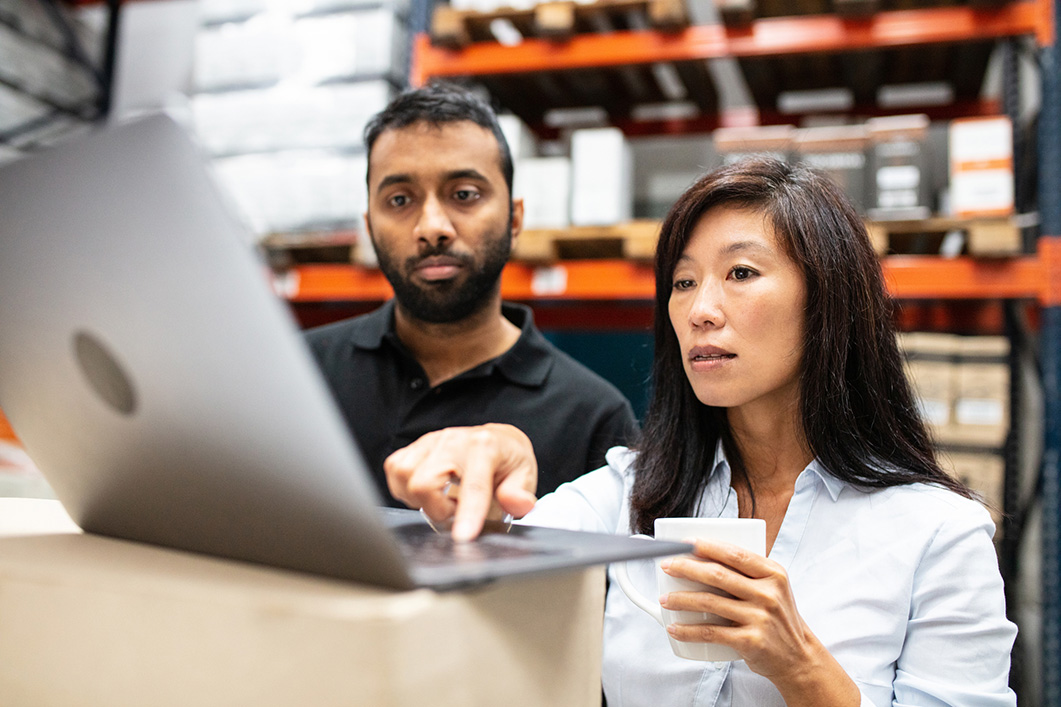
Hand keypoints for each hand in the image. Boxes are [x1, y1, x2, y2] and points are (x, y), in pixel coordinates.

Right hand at [384, 423, 537, 541]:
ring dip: (419, 498)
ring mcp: (431, 440)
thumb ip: (519, 492)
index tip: (463, 538)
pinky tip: (427, 491)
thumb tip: (518, 504)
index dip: (467, 514)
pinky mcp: (415, 445)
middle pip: (424, 482)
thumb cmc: (508, 459)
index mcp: (484, 447)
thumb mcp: (525, 474)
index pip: (473, 485)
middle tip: (456, 510)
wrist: (497, 439)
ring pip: (404, 475)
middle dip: (436, 509)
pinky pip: (394, 468)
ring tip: (442, 499)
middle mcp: (453, 440)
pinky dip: (405, 487)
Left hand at [659, 539, 858, 705]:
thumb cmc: (777, 617)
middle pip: (718, 575)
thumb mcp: (773, 588)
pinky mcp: (750, 641)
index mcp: (773, 574)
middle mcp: (768, 594)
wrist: (799, 658)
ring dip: (681, 600)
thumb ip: (748, 572)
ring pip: (710, 603)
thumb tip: (704, 557)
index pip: (734, 554)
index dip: (706, 546)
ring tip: (665, 600)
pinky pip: (711, 633)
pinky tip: (674, 628)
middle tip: (667, 566)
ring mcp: (760, 618)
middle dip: (686, 568)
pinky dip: (688, 631)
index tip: (684, 543)